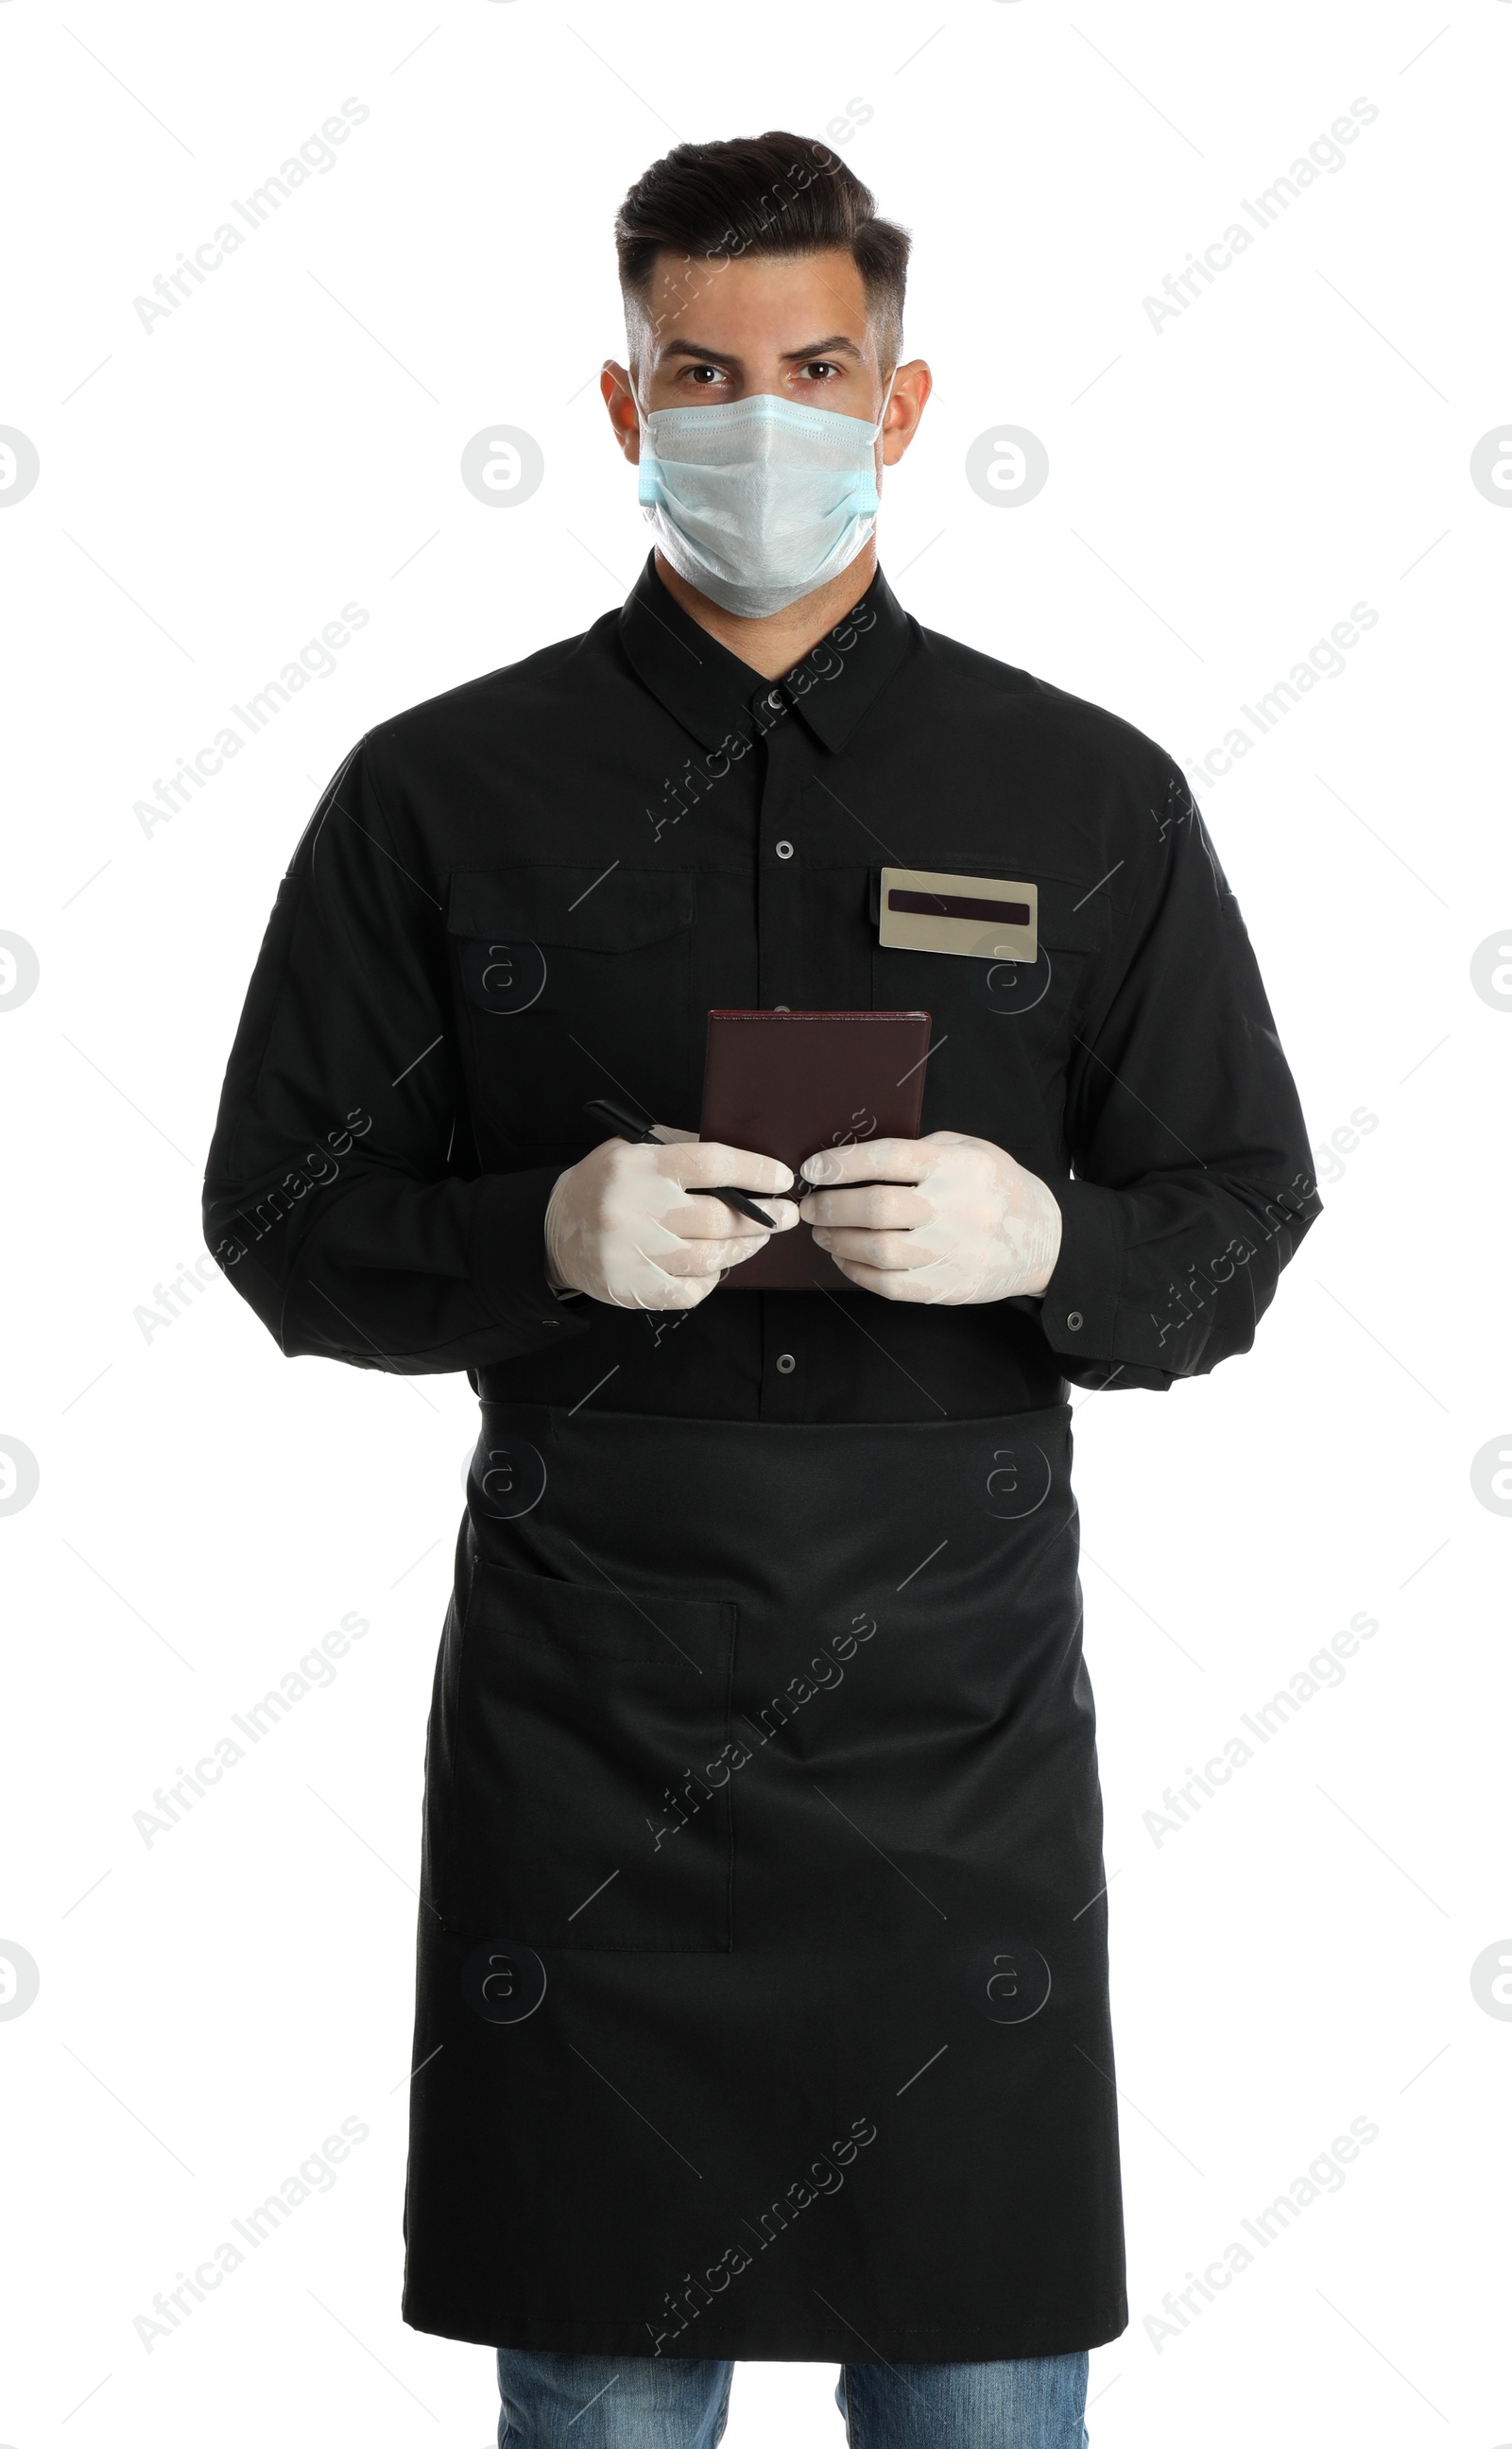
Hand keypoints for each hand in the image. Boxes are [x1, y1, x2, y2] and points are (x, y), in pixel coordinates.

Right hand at [545, 1133, 798, 1309]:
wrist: (555, 1229)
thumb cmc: (606, 1186)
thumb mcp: (635, 1150)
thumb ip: (682, 1149)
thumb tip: (742, 1164)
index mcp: (640, 1167)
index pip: (711, 1164)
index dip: (755, 1172)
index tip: (782, 1179)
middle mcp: (637, 1209)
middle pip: (719, 1217)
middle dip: (764, 1218)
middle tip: (785, 1215)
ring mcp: (635, 1253)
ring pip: (711, 1256)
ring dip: (744, 1248)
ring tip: (758, 1238)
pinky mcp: (634, 1287)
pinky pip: (691, 1290)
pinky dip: (712, 1279)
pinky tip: (717, 1265)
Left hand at [798, 1131, 1062, 1303]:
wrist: (1044, 1239)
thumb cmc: (998, 1188)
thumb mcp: (971, 1150)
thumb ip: (922, 1150)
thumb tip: (859, 1159)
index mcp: (955, 1167)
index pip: (887, 1160)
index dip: (842, 1164)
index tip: (814, 1169)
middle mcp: (952, 1209)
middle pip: (875, 1207)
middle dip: (829, 1206)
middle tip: (811, 1206)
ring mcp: (949, 1251)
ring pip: (876, 1249)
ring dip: (836, 1240)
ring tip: (822, 1231)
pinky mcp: (945, 1285)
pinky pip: (887, 1284)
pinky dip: (855, 1271)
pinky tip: (845, 1258)